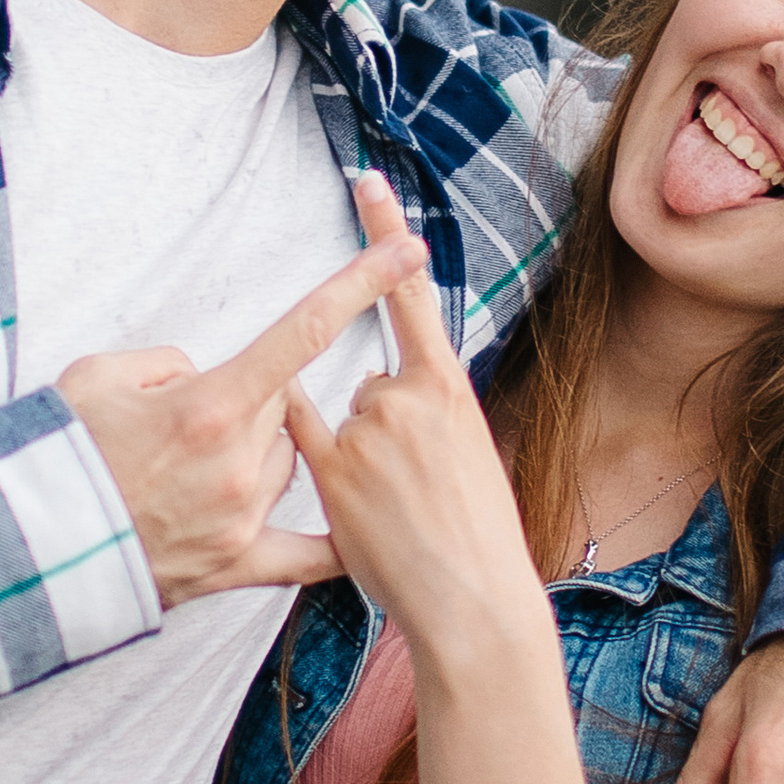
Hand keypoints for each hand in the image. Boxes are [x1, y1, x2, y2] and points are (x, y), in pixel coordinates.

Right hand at [56, 224, 426, 605]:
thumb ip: (171, 365)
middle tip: (186, 421)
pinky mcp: (237, 566)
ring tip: (188, 474)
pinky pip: (303, 554)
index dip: (361, 284)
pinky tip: (355, 536)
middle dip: (249, 398)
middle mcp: (239, 461)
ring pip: (284, 462)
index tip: (408, 250)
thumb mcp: (101, 375)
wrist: (26, 552)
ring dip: (256, 454)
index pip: (304, 330)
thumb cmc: (58, 456)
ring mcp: (243, 517)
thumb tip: (208, 382)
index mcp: (211, 404)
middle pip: (282, 405)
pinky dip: (325, 543)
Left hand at [280, 179, 548, 656]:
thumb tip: (375, 396)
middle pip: (370, 387)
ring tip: (397, 512)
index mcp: (450, 389)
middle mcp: (405, 398)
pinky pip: (305, 442)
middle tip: (417, 488)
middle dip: (381, 429)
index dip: (386, 235)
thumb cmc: (477, 537)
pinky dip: (319, 461)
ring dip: (357, 459)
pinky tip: (355, 501)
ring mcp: (367, 432)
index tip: (366, 182)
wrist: (473, 600)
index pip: (411, 295)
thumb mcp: (471, 455)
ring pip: (343, 424)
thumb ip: (428, 414)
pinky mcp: (332, 470)